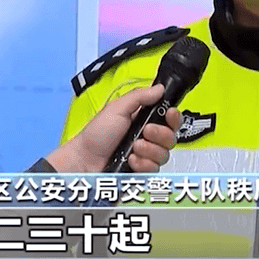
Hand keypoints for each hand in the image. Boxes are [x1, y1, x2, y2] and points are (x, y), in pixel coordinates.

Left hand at [46, 84, 181, 172]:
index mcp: (142, 119)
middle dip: (159, 134)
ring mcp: (145, 154)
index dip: (173, 117)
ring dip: (148, 150)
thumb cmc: (96, 135)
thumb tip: (159, 88)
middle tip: (144, 132)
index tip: (169, 114)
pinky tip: (130, 160)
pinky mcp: (142, 169)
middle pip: (171, 137)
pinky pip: (154, 168)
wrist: (85, 160)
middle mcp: (147, 137)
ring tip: (132, 148)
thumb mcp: (116, 109)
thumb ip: (139, 97)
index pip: (168, 118)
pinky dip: (142, 164)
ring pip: (164, 154)